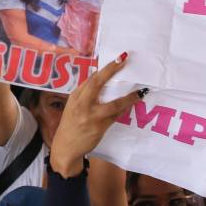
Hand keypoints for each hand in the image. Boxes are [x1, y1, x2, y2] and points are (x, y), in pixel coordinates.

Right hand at [49, 53, 141, 177]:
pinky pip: (116, 116)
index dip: (106, 68)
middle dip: (111, 70)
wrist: (65, 147)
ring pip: (113, 103)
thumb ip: (85, 94)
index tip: (118, 58)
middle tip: (124, 60)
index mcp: (76, 96)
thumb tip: (98, 78)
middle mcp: (82, 104)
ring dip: (129, 97)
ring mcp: (91, 116)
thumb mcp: (73, 107)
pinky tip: (133, 104)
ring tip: (140, 92)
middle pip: (98, 83)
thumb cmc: (71, 125)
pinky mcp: (99, 127)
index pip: (91, 78)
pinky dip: (125, 110)